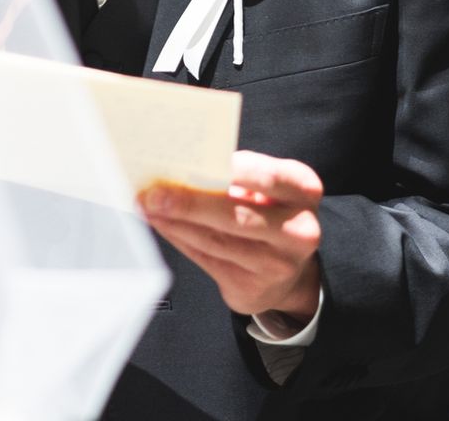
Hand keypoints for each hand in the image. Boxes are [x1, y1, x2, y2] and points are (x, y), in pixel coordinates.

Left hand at [139, 150, 322, 321]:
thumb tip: (181, 163)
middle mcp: (298, 230)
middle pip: (236, 215)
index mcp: (302, 191)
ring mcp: (278, 264)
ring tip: (147, 204)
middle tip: (154, 193)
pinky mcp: (253, 287)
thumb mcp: (266, 185)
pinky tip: (160, 223)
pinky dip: (178, 237)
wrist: (291, 269)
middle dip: (189, 203)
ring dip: (174, 221)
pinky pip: (206, 259)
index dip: (227, 170)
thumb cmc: (269, 210)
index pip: (265, 176)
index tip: (190, 161)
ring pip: (216, 240)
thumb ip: (235, 173)